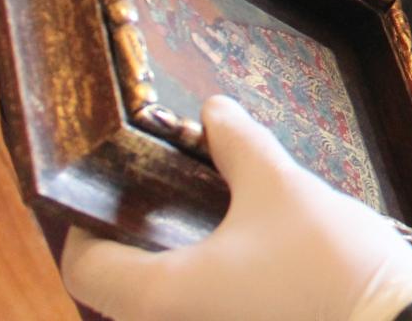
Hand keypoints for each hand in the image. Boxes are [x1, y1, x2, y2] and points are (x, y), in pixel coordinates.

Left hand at [60, 95, 411, 320]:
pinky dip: (208, 285)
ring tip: (213, 216)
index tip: (113, 187)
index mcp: (159, 297)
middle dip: (139, 238)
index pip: (83, 267)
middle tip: (168, 192)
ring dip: (176, 263)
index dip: (87, 223)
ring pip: (166, 304)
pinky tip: (247, 254)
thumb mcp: (279, 186)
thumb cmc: (328, 264)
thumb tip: (212, 110)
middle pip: (122, 289)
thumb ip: (237, 144)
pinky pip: (204, 312)